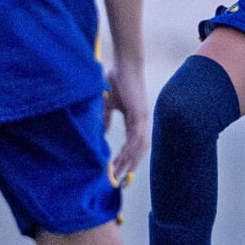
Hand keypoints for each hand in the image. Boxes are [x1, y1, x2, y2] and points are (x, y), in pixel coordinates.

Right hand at [102, 61, 149, 186]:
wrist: (126, 63)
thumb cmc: (116, 78)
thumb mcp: (108, 102)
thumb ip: (105, 118)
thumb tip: (102, 133)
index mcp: (134, 119)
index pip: (131, 144)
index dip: (125, 158)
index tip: (116, 170)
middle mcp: (141, 122)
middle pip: (137, 150)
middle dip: (127, 166)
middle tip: (118, 182)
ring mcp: (142, 119)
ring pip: (137, 147)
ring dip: (127, 162)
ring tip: (116, 174)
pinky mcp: (140, 114)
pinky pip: (135, 138)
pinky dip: (128, 150)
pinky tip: (121, 160)